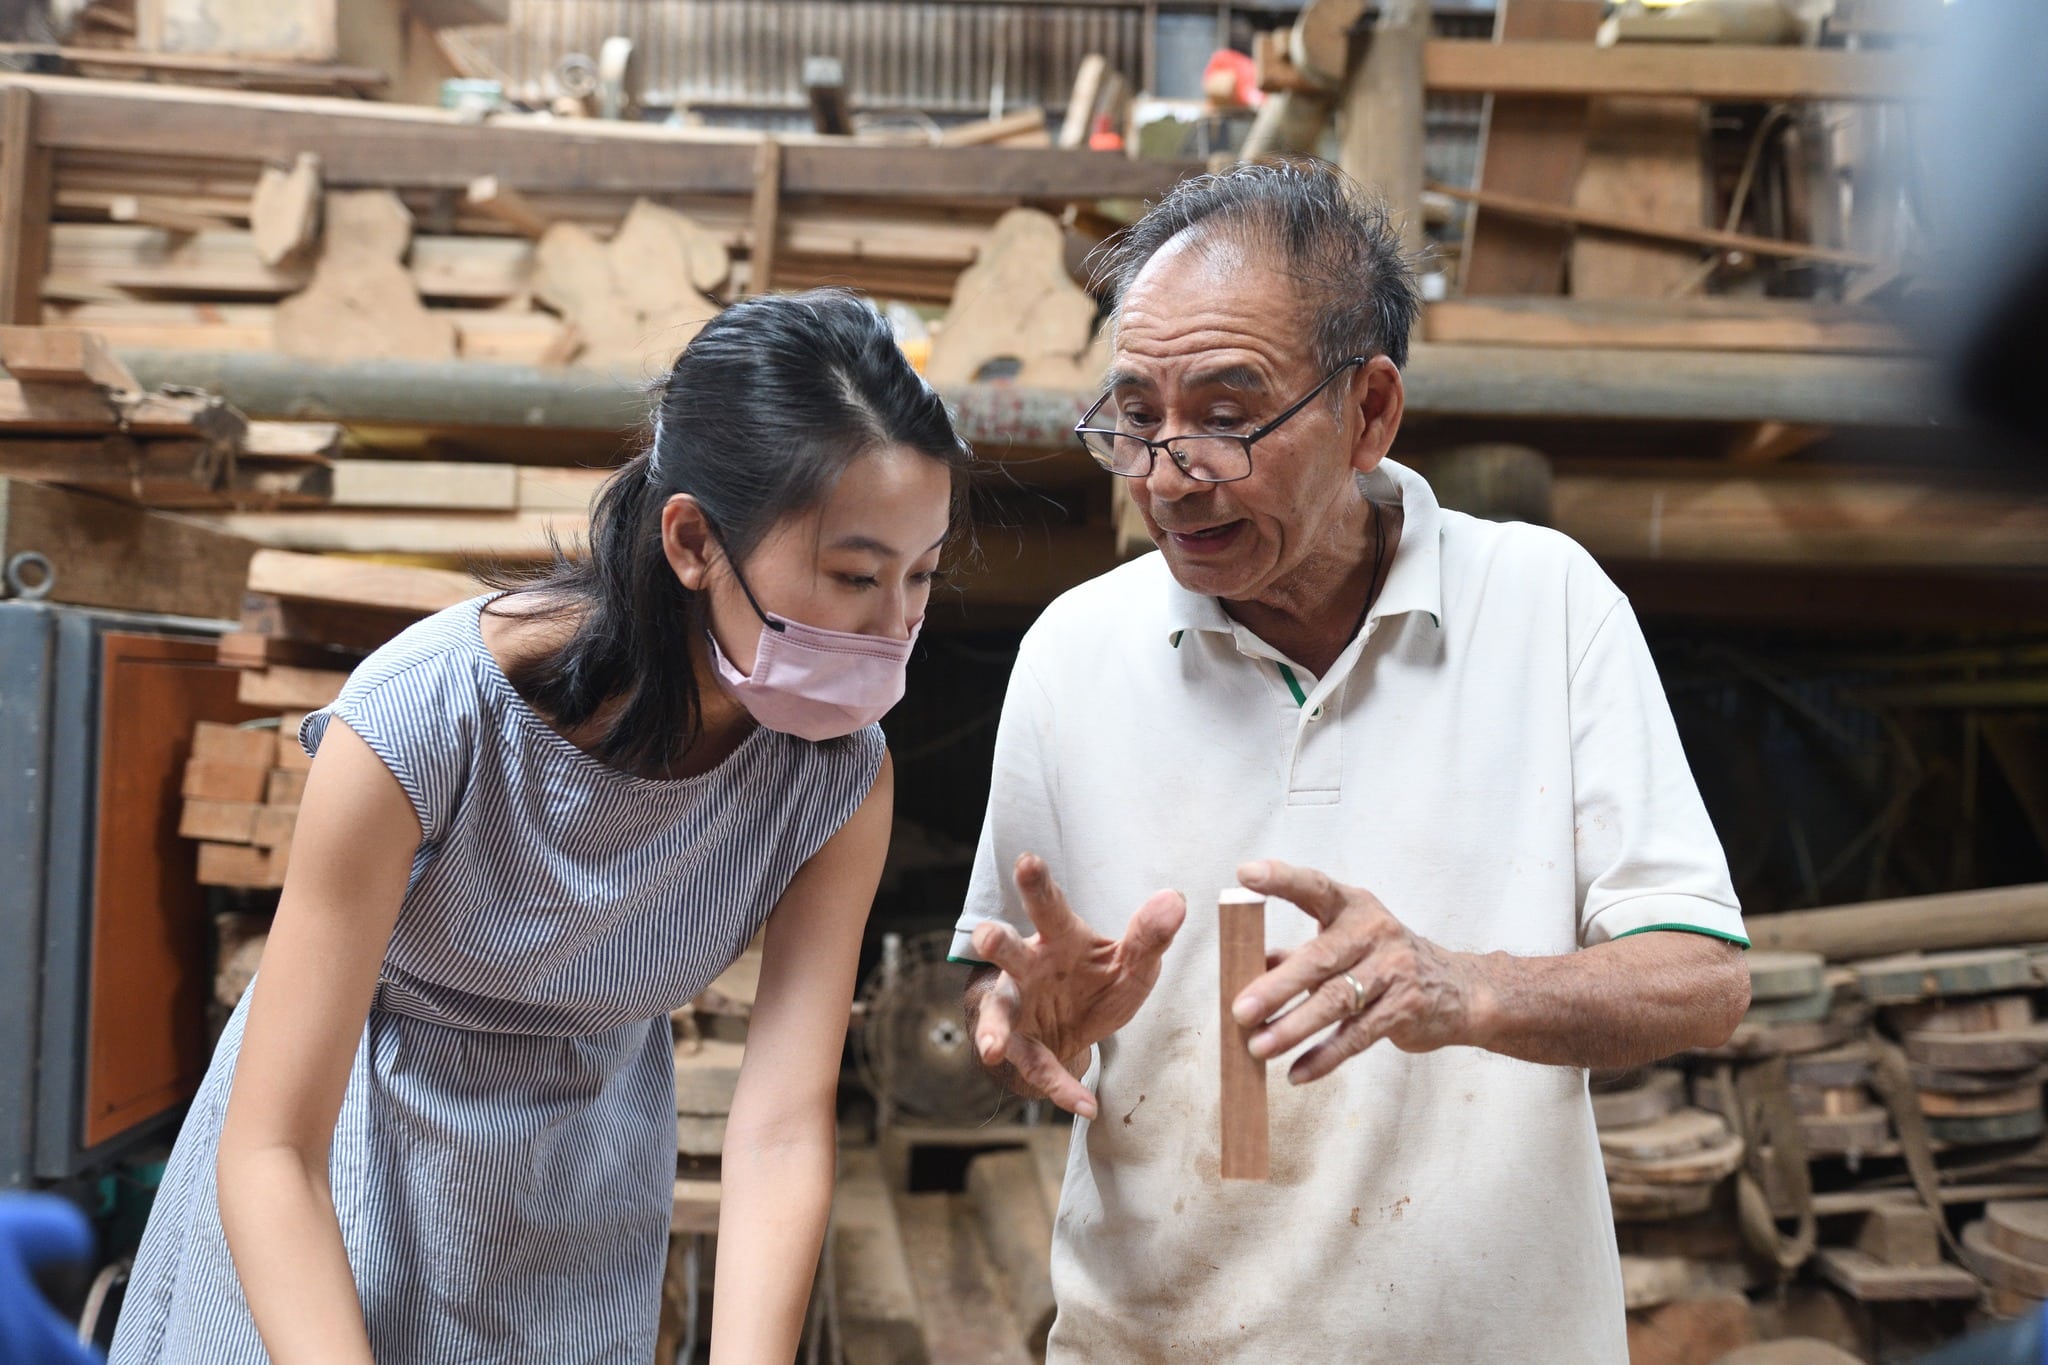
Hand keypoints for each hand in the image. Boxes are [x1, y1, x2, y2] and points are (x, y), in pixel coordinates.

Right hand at [970, 853, 1185, 1118]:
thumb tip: (1176, 900)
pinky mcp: (1019, 1048)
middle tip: (987, 937)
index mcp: (1057, 938)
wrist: (1075, 1029)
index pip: (1047, 907)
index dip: (1036, 884)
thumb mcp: (1132, 962)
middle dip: (995, 944)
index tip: (1028, 861)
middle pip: (1006, 951)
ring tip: (992, 1049)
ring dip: (992, 1031)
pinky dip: (1061, 1088)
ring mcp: (1015, 1008)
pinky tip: (1086, 1105)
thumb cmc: (1097, 982)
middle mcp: (1027, 967)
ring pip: (996, 1014)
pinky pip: (1036, 1068)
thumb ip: (1151, 935)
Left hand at [1230, 859, 1487, 1083]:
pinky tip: (1297, 1073)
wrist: (1458, 989)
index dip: (1281, 879)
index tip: (1245, 874)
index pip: (1315, 887)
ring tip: (1258, 1047)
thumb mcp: (1346, 942)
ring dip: (1294, 1027)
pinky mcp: (1405, 1009)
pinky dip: (1325, 1057)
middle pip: (1319, 958)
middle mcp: (1374, 932)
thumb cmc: (1383, 961)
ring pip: (1336, 1001)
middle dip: (1277, 987)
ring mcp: (1394, 970)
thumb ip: (1298, 953)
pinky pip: (1357, 1036)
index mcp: (1353, 907)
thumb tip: (1246, 967)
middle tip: (1240, 1010)